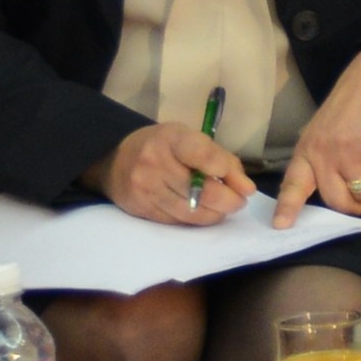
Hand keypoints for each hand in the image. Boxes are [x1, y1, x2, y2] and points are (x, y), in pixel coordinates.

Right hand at [101, 118, 254, 225]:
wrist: (114, 161)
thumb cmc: (163, 146)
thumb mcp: (190, 139)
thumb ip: (221, 158)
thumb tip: (246, 188)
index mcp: (171, 138)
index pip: (205, 156)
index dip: (228, 171)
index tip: (243, 184)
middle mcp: (154, 163)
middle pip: (204, 192)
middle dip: (231, 201)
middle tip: (239, 200)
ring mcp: (146, 189)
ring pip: (193, 212)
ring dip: (216, 213)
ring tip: (222, 206)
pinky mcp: (141, 210)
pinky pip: (179, 221)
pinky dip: (197, 219)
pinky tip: (201, 210)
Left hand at [274, 51, 360, 225]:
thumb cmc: (354, 99)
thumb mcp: (326, 127)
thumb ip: (323, 154)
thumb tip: (334, 184)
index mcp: (307, 147)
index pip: (292, 184)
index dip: (287, 207)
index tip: (281, 226)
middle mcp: (323, 152)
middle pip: (335, 200)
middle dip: (355, 210)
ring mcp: (347, 150)